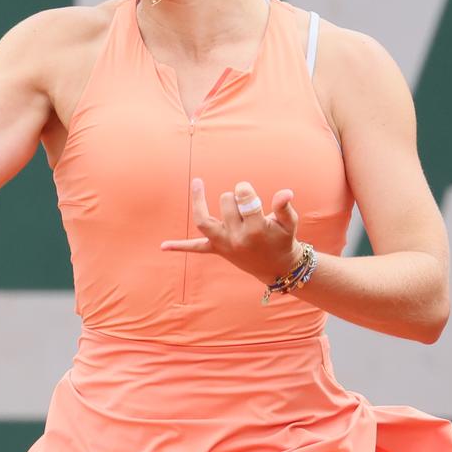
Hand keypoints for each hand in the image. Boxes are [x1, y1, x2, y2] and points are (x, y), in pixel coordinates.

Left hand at [159, 178, 303, 283]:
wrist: (278, 268)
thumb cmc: (283, 239)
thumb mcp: (289, 223)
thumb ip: (284, 207)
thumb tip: (285, 192)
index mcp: (256, 230)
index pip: (244, 199)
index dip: (245, 190)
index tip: (247, 190)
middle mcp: (237, 238)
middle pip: (225, 203)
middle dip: (233, 196)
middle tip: (242, 202)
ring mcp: (224, 245)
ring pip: (204, 220)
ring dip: (200, 203)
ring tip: (197, 184)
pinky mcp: (217, 250)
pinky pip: (195, 248)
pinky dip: (179, 246)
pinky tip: (163, 246)